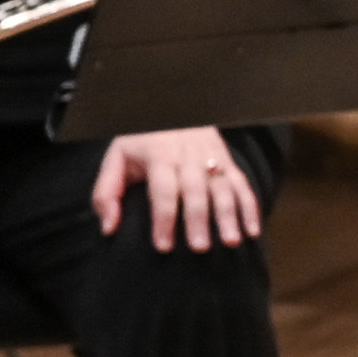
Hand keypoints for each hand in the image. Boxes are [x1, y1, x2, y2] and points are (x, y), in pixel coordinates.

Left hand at [92, 127, 261, 251]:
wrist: (171, 108)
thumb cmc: (141, 142)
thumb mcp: (116, 158)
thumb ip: (106, 193)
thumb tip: (109, 228)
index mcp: (159, 153)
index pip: (163, 188)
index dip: (164, 217)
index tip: (164, 246)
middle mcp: (188, 153)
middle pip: (196, 188)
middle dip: (199, 218)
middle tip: (200, 248)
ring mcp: (211, 155)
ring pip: (223, 186)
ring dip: (229, 214)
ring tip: (231, 241)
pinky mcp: (227, 160)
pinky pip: (242, 183)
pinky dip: (250, 207)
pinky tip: (252, 230)